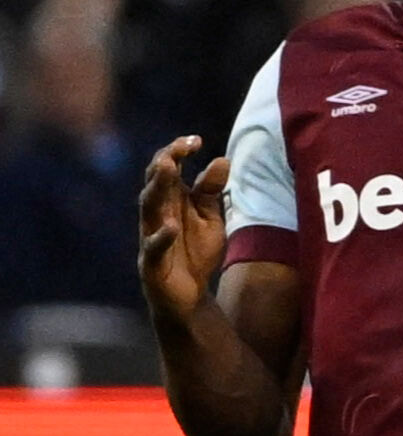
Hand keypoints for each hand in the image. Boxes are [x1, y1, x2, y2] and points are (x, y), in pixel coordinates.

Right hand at [134, 134, 222, 325]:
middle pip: (154, 184)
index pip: (168, 171)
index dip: (177, 152)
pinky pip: (153, 248)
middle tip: (177, 148)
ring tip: (167, 168)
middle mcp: (156, 216)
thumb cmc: (195, 252)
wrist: (190, 296)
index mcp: (169, 203)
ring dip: (157, 188)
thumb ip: (211, 192)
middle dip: (164, 163)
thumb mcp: (210, 219)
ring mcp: (150, 238)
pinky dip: (160, 237)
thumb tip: (221, 159)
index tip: (196, 139)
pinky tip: (171, 226)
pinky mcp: (151, 264)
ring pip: (148, 209)